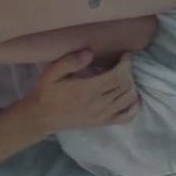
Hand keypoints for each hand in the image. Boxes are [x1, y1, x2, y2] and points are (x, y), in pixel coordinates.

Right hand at [19, 50, 138, 132]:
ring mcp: (102, 116)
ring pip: (128, 100)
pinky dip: (133, 107)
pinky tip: (131, 98)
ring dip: (132, 86)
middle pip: (125, 87)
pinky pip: (126, 117)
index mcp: (86, 90)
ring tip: (124, 77)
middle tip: (122, 63)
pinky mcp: (102, 123)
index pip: (117, 77)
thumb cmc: (46, 92)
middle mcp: (98, 104)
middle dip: (128, 72)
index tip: (125, 54)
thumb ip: (70, 61)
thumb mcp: (52, 73)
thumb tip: (90, 53)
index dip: (126, 64)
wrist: (41, 117)